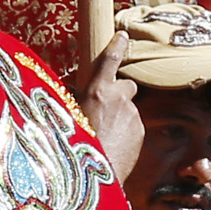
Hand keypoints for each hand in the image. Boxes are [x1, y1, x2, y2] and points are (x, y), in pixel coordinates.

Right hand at [78, 38, 142, 177]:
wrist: (94, 173)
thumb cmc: (75, 144)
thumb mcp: (69, 114)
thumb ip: (78, 98)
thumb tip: (75, 90)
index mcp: (97, 90)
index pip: (110, 60)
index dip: (117, 45)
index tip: (123, 36)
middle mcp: (119, 99)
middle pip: (128, 86)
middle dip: (121, 94)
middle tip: (107, 110)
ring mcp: (133, 115)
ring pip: (129, 109)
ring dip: (121, 117)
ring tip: (105, 135)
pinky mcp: (141, 130)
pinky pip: (134, 125)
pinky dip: (126, 131)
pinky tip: (114, 144)